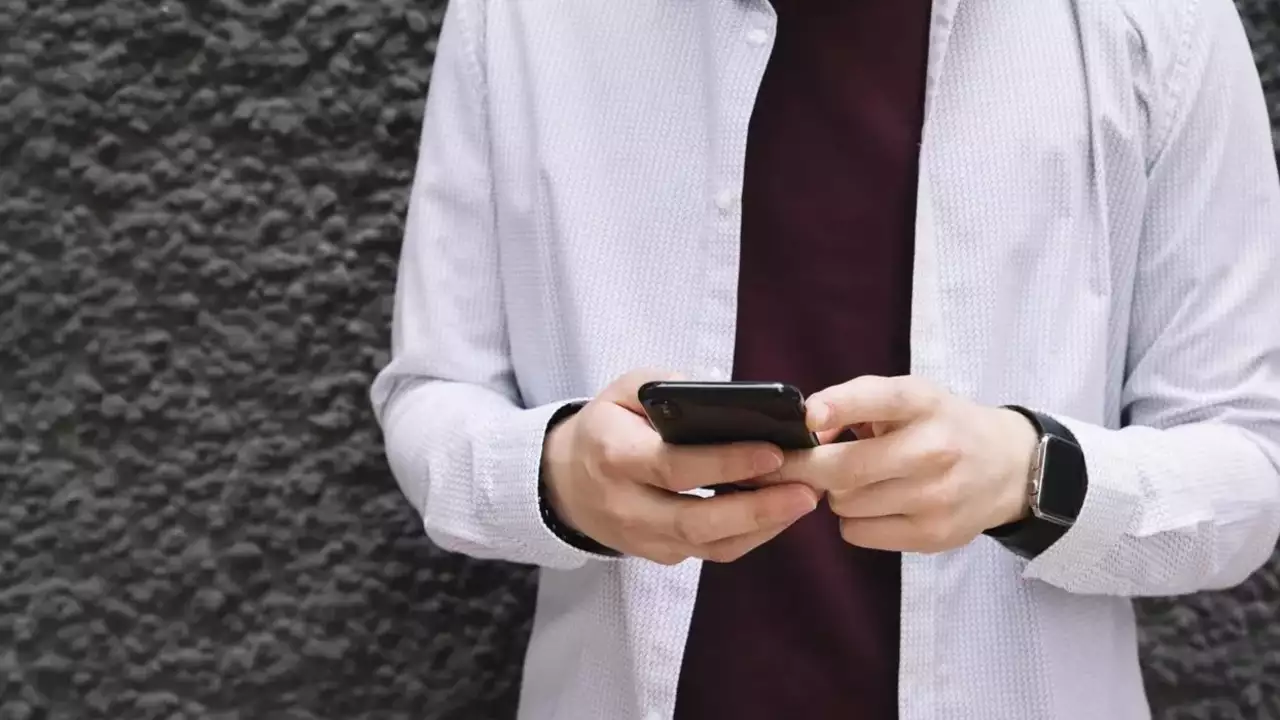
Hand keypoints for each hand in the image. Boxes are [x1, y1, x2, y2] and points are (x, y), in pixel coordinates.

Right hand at [542, 370, 819, 564]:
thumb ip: (668, 387)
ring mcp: (643, 538)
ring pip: (709, 545)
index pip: (675, 467)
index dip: (726, 463)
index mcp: (615, 457)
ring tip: (804, 499)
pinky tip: (781, 512)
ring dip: (762, 526)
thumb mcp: (623, 390)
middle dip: (756, 508)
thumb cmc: (606, 426)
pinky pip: (711, 552)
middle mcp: (626, 505)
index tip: (773, 451)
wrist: (564, 480)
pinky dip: (751, 535)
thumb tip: (725, 397)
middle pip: (696, 519)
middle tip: (805, 490)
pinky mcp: (660, 555)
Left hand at [777, 375, 1038, 553]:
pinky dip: (853, 520)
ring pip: (844, 503)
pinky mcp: (932, 535)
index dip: (839, 406)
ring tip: (858, 481)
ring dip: (835, 493)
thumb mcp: (908, 398)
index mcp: (925, 404)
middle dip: (805, 468)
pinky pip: (857, 533)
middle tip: (788, 465)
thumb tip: (806, 433)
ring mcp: (936, 497)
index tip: (808, 417)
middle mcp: (934, 449)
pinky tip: (875, 505)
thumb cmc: (940, 426)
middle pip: (845, 469)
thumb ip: (853, 404)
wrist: (1008, 468)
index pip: (881, 400)